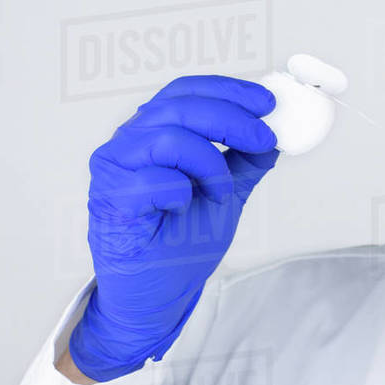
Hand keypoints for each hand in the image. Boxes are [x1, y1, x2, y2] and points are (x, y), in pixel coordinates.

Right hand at [69, 75, 279, 381]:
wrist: (155, 295)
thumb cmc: (180, 243)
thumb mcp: (227, 193)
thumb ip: (245, 162)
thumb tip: (275, 135)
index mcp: (156, 132)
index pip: (188, 91)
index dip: (230, 90)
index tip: (268, 103)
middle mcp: (131, 142)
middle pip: (181, 105)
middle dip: (233, 119)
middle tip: (265, 139)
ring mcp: (115, 167)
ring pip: (169, 136)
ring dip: (210, 163)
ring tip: (221, 193)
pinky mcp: (109, 196)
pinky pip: (153, 179)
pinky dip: (181, 192)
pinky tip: (182, 210)